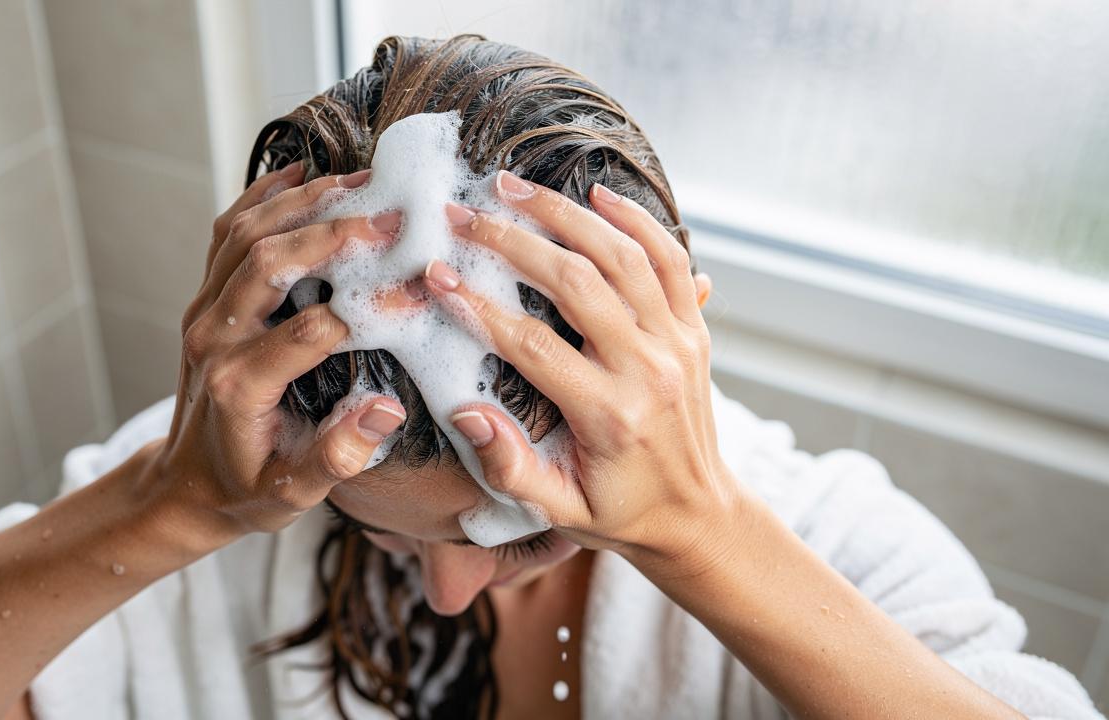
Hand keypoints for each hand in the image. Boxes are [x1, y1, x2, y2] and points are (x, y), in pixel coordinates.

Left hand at [150, 165, 408, 544]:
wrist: (186, 487)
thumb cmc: (247, 490)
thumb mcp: (293, 495)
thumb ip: (339, 456)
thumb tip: (388, 410)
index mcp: (240, 385)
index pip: (314, 330)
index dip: (370, 307)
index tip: (420, 290)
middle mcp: (213, 338)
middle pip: (269, 262)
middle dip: (334, 232)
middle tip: (393, 215)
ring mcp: (203, 312)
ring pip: (245, 234)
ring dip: (302, 202)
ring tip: (360, 183)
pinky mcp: (204, 299)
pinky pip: (226, 232)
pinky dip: (261, 196)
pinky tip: (302, 172)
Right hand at [426, 171, 745, 575]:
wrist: (697, 514)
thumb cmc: (618, 512)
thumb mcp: (558, 511)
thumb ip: (509, 467)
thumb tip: (466, 413)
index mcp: (610, 415)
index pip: (532, 345)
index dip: (477, 306)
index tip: (436, 275)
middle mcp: (649, 370)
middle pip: (576, 283)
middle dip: (511, 241)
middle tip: (462, 215)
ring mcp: (678, 343)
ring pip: (623, 256)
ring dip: (565, 214)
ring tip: (514, 188)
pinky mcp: (694, 328)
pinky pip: (668, 259)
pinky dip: (635, 220)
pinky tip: (597, 194)